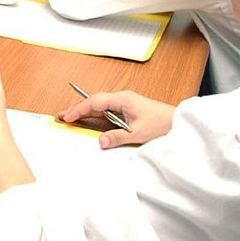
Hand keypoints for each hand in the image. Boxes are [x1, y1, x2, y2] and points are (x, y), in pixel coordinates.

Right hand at [57, 90, 175, 147]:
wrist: (177, 122)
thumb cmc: (162, 123)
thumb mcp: (138, 133)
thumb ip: (117, 137)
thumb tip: (100, 141)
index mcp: (123, 99)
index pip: (95, 102)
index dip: (79, 109)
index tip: (67, 116)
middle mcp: (122, 99)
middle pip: (94, 102)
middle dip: (77, 109)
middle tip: (61, 115)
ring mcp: (124, 103)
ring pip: (99, 106)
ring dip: (84, 111)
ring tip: (69, 117)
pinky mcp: (126, 110)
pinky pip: (105, 111)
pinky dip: (94, 115)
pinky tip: (87, 119)